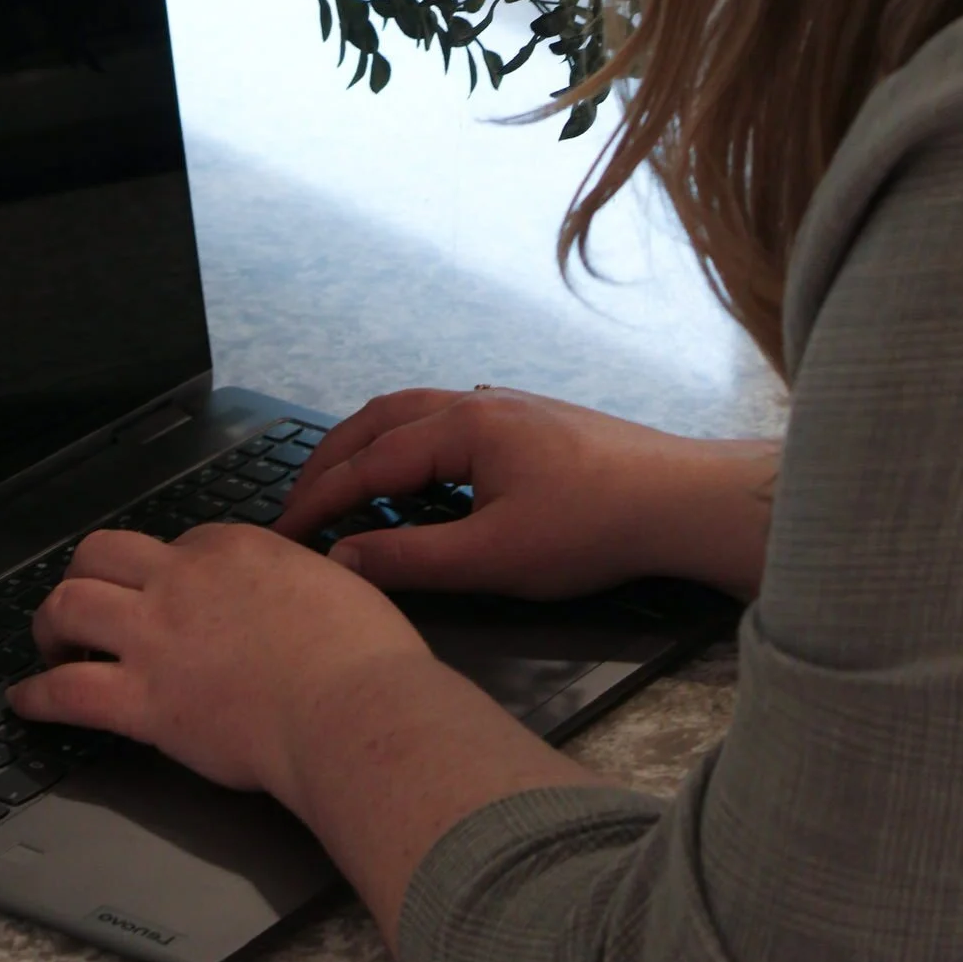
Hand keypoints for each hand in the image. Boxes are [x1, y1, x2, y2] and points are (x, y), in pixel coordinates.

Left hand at [8, 522, 441, 802]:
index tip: (166, 598)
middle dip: (83, 576)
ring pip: (68, 606)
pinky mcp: (144, 701)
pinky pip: (67, 690)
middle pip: (100, 554)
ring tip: (50, 646)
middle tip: (84, 607)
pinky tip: (27, 701)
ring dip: (50, 624)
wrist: (351, 708)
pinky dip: (37, 695)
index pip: (173, 546)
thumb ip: (307, 576)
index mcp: (230, 547)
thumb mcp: (338, 580)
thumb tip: (320, 580)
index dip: (163, 573)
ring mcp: (156, 638)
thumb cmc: (361, 653)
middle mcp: (181, 580)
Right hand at [278, 386, 780, 603]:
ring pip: (412, 413)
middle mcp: (476, 403)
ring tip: (339, 486)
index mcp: (462, 427)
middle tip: (294, 504)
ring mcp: (504, 406)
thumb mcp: (495, 558)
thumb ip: (413, 558)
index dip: (319, 498)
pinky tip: (412, 478)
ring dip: (367, 446)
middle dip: (330, 459)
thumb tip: (344, 557)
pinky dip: (404, 444)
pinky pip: (443, 420)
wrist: (680, 500)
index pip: (369, 462)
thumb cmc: (594, 528)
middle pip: (379, 418)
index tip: (282, 532)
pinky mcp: (528, 421)